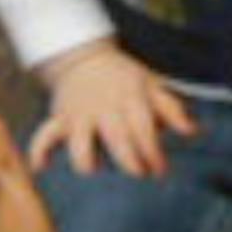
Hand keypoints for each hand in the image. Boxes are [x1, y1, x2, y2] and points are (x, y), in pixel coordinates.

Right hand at [27, 44, 197, 178]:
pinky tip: (41, 168)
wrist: (85, 58)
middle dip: (129, 160)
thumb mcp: (152, 85)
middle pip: (116, 138)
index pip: (144, 129)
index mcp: (130, 99)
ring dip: (85, 159)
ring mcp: (79, 114)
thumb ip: (172, 109)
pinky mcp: (60, 120)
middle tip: (140, 173)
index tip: (160, 170)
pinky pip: (44, 135)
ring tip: (94, 167)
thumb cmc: (125, 78)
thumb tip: (192, 132)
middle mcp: (104, 108)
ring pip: (78, 141)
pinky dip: (39, 151)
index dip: (153, 152)